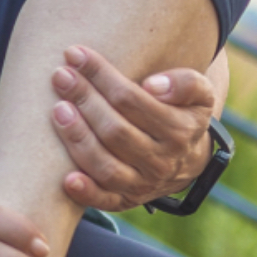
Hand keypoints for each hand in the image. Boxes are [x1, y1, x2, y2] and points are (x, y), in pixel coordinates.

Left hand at [50, 45, 216, 212]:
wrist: (187, 158)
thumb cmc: (181, 113)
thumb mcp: (199, 94)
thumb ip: (186, 83)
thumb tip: (153, 86)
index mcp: (179, 131)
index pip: (131, 100)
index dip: (101, 76)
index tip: (75, 55)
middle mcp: (161, 161)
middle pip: (115, 130)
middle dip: (84, 100)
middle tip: (60, 76)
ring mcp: (143, 184)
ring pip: (106, 165)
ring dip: (78, 138)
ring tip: (57, 110)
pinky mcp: (126, 201)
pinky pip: (105, 201)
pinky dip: (86, 193)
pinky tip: (66, 178)